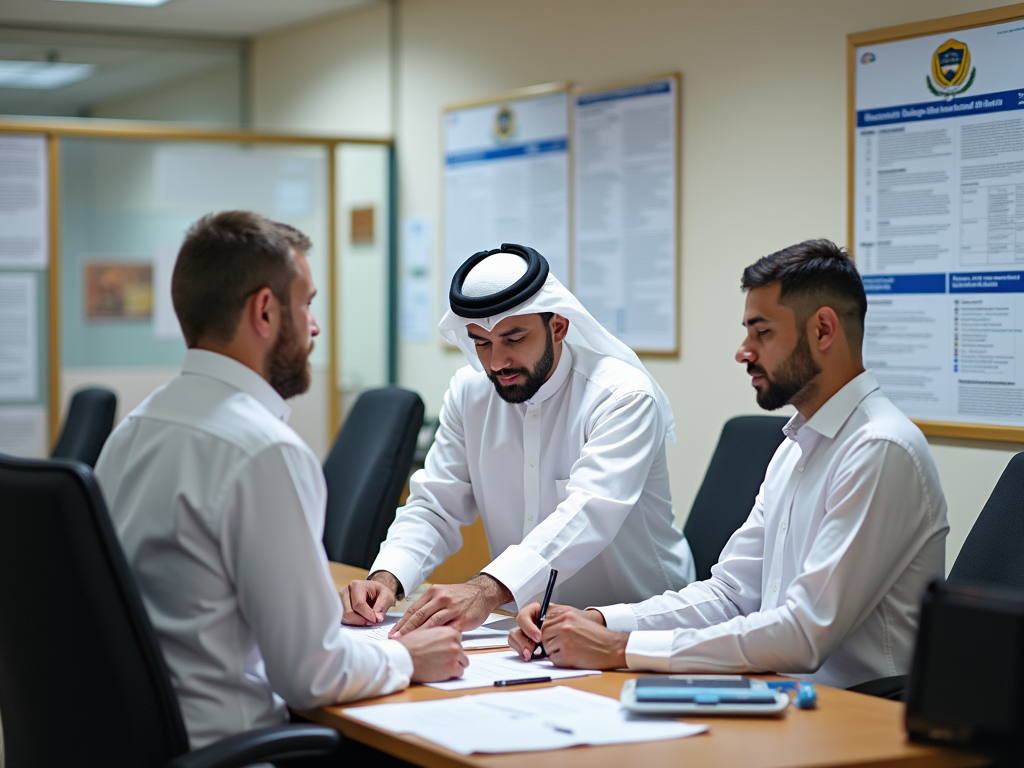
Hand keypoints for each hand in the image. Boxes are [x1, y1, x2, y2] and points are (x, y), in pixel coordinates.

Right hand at [339, 575, 397, 624]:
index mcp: (356, 586)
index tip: (375, 620)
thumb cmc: (379, 592)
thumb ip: (382, 606)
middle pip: (348, 612)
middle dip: (361, 620)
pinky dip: (351, 622)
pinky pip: (342, 619)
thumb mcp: (387, 596)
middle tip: (372, 622)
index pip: (358, 604)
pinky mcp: (339, 607)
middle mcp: (345, 592)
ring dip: (356, 622)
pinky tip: (360, 620)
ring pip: (344, 617)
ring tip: (366, 620)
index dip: (367, 615)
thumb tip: (377, 618)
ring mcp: (340, 600)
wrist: (374, 590)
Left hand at [390, 574, 511, 636]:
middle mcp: (441, 598)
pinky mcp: (462, 619)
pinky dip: (437, 638)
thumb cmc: (461, 596)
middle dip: (406, 629)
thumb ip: (429, 605)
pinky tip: (431, 645)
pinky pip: (447, 630)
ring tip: (410, 644)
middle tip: (397, 640)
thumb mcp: (443, 594)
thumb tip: (411, 621)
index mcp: (434, 592)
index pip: (414, 609)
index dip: (402, 622)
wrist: (483, 593)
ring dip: (419, 635)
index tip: (394, 633)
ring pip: (431, 623)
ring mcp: (452, 609)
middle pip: (419, 616)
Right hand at [396, 626, 469, 681]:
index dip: (450, 644)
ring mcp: (454, 656)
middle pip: (461, 650)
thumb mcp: (425, 630)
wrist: (402, 658)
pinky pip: (459, 672)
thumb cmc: (410, 644)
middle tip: (439, 658)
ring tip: (440, 665)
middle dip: (453, 655)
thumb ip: (437, 629)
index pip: (458, 639)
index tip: (442, 649)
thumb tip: (441, 629)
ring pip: (462, 662)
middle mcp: (455, 643)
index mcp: (449, 632)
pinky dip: (452, 674)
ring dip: (454, 664)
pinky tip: (440, 671)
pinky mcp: (452, 669)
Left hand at [509, 602, 603, 659]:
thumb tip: (540, 630)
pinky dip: (561, 661)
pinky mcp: (567, 654)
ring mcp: (565, 639)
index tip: (542, 637)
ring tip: (571, 651)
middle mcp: (564, 625)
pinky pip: (553, 660)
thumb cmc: (596, 637)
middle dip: (548, 643)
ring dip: (555, 652)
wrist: (613, 647)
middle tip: (562, 646)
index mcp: (566, 615)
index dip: (542, 632)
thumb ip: (559, 622)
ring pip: (546, 648)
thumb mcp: (577, 622)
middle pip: (541, 635)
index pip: (542, 622)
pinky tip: (573, 657)